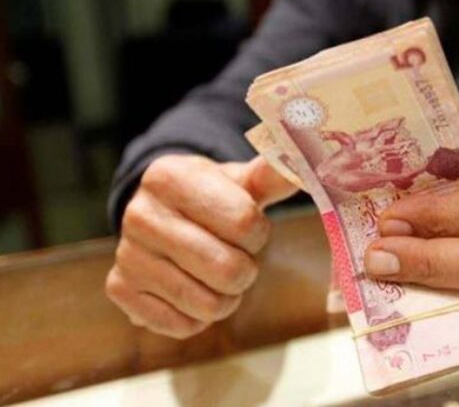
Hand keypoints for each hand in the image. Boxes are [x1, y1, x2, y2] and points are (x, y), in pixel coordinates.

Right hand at [106, 155, 296, 338]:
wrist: (165, 213)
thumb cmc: (213, 198)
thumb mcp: (241, 182)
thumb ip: (272, 176)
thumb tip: (302, 169)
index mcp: (169, 176)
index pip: (245, 223)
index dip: (258, 233)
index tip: (247, 227)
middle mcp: (138, 213)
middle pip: (229, 270)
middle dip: (246, 270)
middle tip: (236, 256)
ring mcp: (126, 253)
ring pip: (208, 305)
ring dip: (227, 297)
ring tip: (217, 274)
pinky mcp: (120, 289)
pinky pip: (182, 325)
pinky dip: (199, 317)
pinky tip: (192, 288)